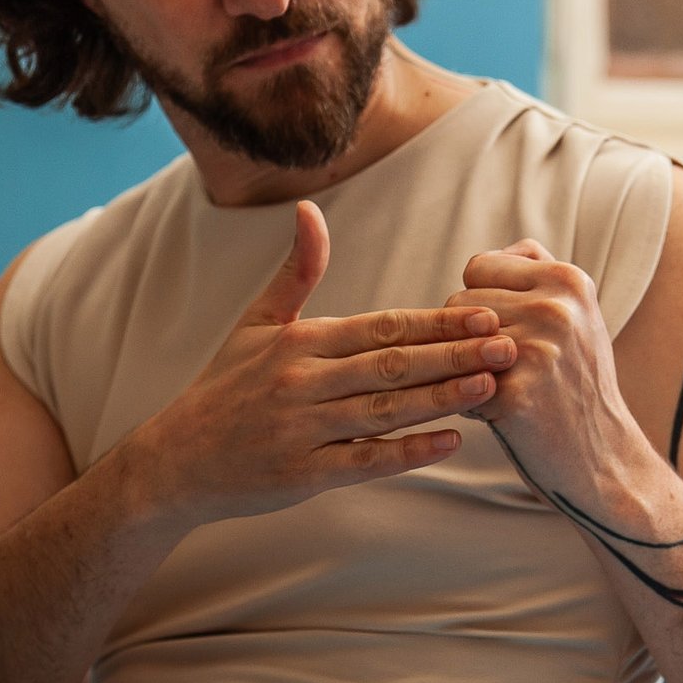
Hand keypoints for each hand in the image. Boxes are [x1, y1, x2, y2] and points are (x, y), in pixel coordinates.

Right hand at [135, 201, 517, 526]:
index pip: (382, 325)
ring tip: (491, 385)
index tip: (485, 312)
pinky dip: (408, 452)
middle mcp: (303, 382)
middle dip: (454, 354)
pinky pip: (365, 461)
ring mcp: (303, 429)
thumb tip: (309, 208)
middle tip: (508, 344)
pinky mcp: (303, 474)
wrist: (174, 461)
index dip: (436, 321)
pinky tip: (450, 441)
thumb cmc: (224, 388)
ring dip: (441, 398)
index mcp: (300, 341)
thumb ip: (295, 270)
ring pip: (385, 410)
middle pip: (392, 364)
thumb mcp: (255, 323)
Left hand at [448, 240, 638, 491]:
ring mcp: (538, 349)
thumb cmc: (576, 386)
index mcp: (568, 279)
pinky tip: (503, 416)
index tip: (505, 332)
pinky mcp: (518, 393)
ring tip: (503, 388)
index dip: (480, 302)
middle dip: (467, 338)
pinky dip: (470, 405)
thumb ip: (535, 276)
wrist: (606, 460)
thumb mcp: (576, 316)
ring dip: (465, 369)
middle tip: (506, 370)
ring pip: (451, 341)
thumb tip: (487, 258)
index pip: (479, 266)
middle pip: (458, 302)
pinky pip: (457, 384)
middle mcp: (556, 307)